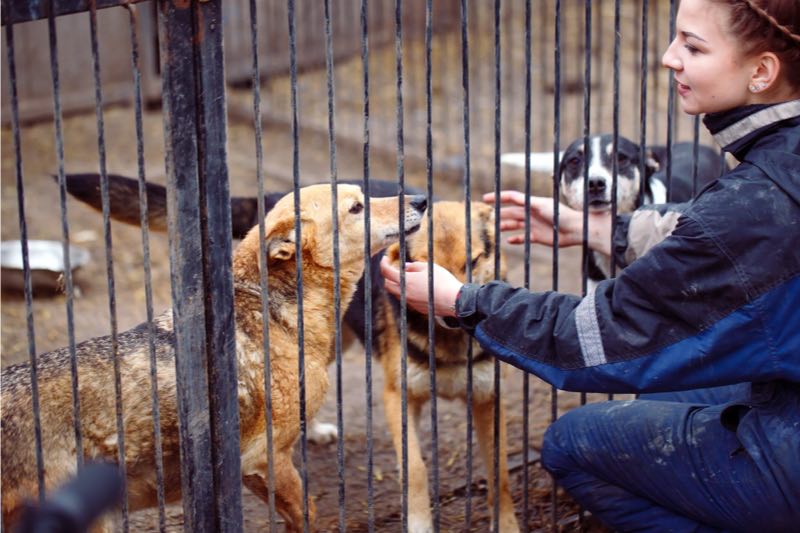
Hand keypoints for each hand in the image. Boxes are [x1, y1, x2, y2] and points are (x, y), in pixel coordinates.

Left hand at [380, 256, 462, 317]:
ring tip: (410, 278)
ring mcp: (410, 303)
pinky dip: (408, 292)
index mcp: (405, 282)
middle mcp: (405, 294)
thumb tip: (405, 267)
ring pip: (397, 293)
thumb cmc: (442, 281)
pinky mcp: (417, 308)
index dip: (383, 263)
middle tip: (396, 269)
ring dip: (399, 285)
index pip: (386, 272)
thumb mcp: (428, 267)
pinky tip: (419, 288)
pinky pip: (408, 299)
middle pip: (387, 284)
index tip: (385, 259)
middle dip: (388, 276)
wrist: (454, 300)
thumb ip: (414, 266)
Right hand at [483, 190, 611, 254]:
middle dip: (499, 213)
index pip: (511, 198)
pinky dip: (516, 239)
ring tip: (495, 229)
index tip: (485, 199)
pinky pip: (523, 238)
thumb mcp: (541, 205)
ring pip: (515, 225)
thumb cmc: (560, 214)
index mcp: (531, 203)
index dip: (498, 198)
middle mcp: (531, 213)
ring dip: (505, 226)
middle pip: (511, 212)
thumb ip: (526, 202)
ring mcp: (533, 225)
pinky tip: (509, 241)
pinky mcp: (537, 236)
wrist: (575, 230)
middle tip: (487, 216)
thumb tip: (511, 197)